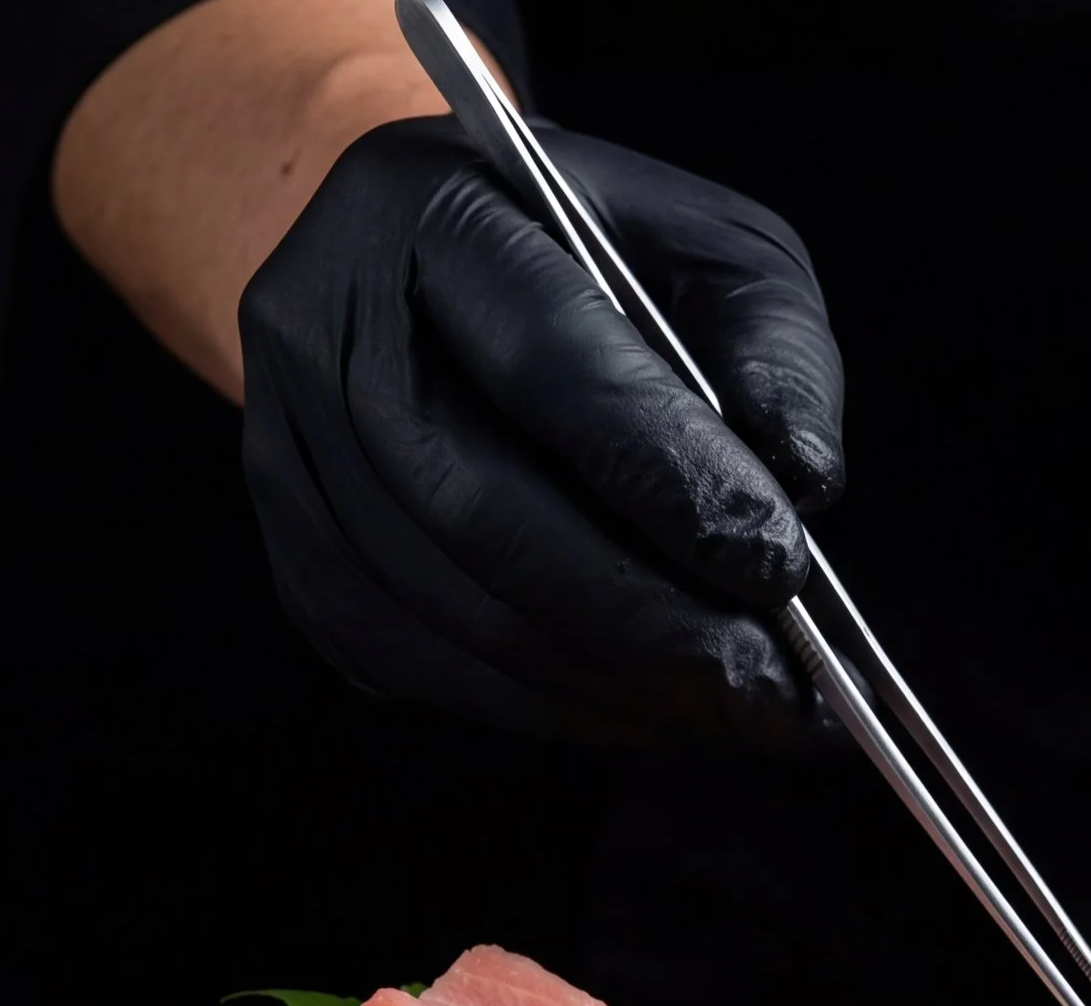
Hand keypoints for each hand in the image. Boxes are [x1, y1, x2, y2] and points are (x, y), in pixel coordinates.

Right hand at [238, 117, 842, 745]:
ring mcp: (288, 448)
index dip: (669, 481)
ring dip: (611, 682)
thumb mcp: (713, 251)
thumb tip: (802, 485)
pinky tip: (646, 705)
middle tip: (773, 689)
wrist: (428, 274)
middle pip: (481, 510)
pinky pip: (421, 662)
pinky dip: (548, 704)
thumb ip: (776, 354)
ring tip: (735, 708)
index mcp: (431, 213)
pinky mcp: (294, 554)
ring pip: (451, 609)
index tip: (781, 571)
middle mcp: (324, 327)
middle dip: (649, 621)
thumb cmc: (597, 259)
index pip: (551, 361)